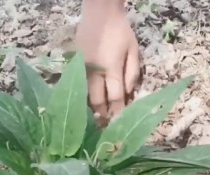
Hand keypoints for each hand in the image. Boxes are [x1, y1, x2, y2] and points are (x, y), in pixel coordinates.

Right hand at [76, 0, 139, 121]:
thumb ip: (132, 73)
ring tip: (96, 118)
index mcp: (111, 67)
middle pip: (97, 100)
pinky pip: (79, 86)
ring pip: (85, 95)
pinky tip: (86, 104)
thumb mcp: (133, 50)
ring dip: (91, 108)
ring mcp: (82, 69)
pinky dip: (83, 96)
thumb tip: (128, 94)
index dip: (118, 111)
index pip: (115, 96)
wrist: (99, 14)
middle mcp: (95, 71)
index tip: (120, 123)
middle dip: (103, 114)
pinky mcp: (75, 65)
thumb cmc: (120, 31)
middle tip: (106, 125)